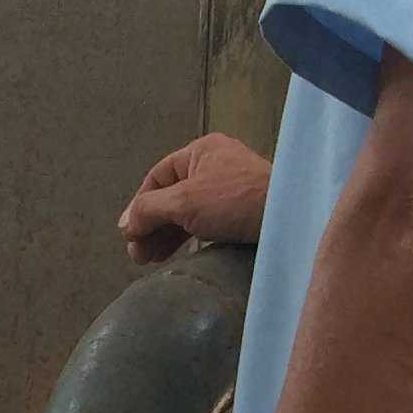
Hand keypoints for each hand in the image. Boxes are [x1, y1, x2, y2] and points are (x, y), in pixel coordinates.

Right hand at [120, 133, 270, 262]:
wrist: (288, 218)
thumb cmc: (234, 201)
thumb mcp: (183, 201)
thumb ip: (148, 210)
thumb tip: (125, 225)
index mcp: (201, 151)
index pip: (157, 177)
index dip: (139, 206)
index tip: (129, 234)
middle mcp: (215, 165)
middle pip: (171, 197)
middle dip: (151, 226)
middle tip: (137, 255)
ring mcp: (230, 189)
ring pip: (188, 212)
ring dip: (166, 236)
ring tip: (150, 260)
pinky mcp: (242, 212)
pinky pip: (206, 223)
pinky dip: (188, 238)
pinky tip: (177, 255)